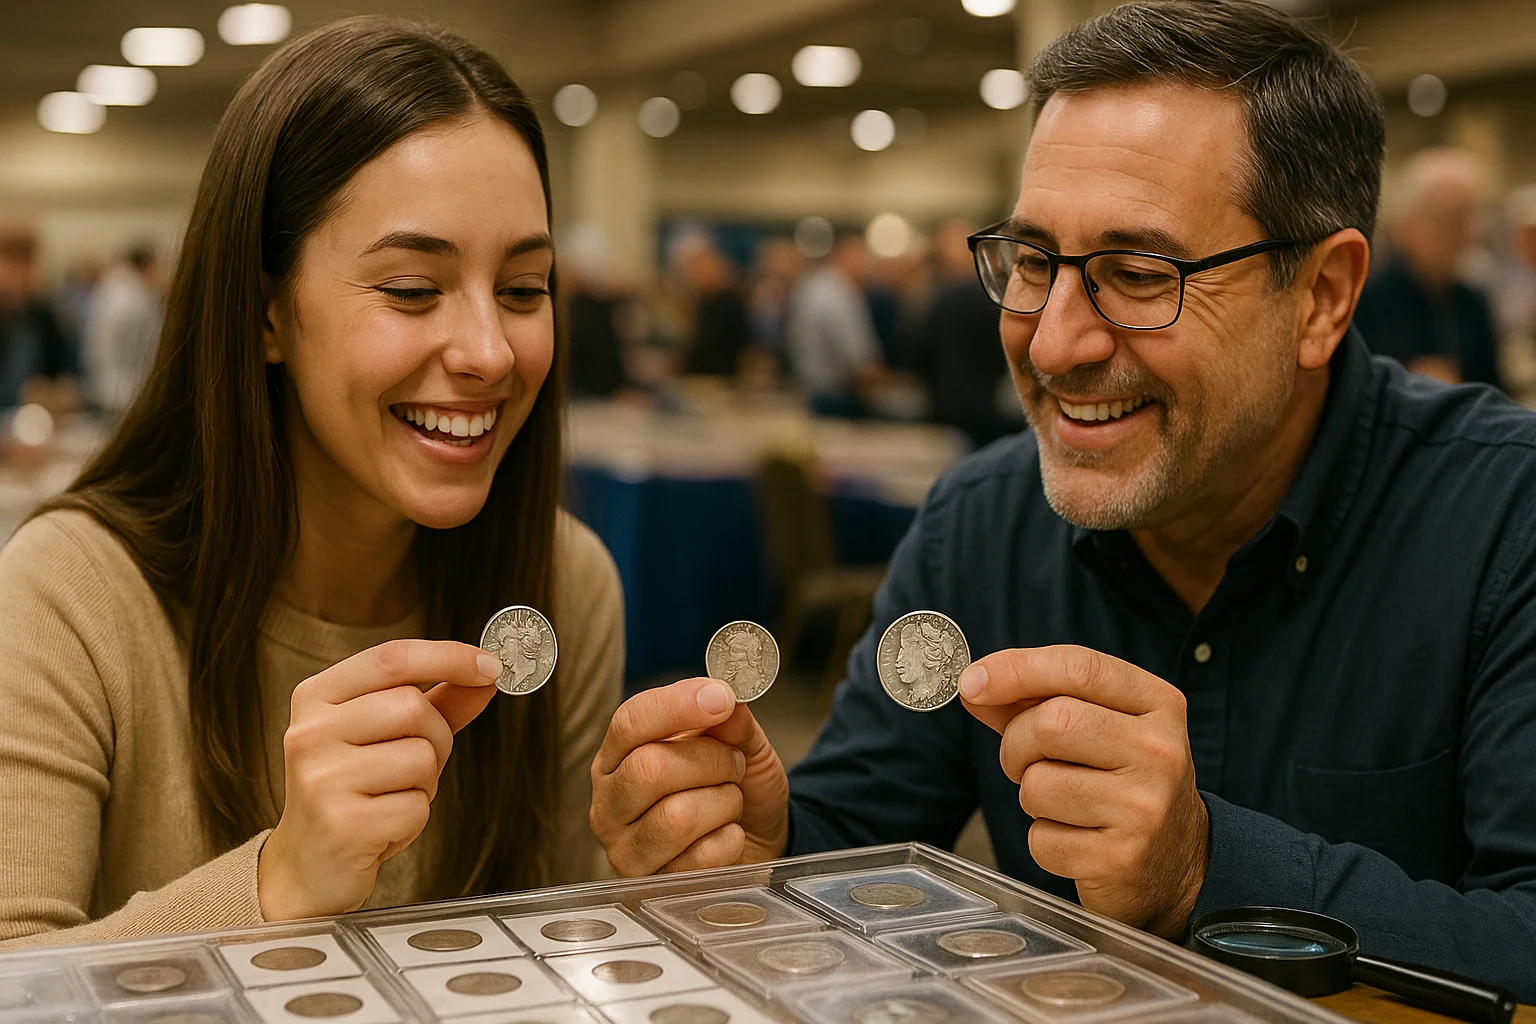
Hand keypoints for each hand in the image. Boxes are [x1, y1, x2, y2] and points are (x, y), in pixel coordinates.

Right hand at [258, 639, 502, 919]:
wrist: (308, 865)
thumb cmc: (353, 791)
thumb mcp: (388, 736)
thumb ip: (437, 702)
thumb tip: (486, 676)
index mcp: (316, 698)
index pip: (392, 658)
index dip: (448, 657)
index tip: (491, 666)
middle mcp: (310, 733)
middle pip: (413, 707)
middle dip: (437, 737)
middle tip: (417, 766)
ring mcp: (321, 779)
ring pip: (421, 757)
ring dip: (425, 783)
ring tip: (391, 798)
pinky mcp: (341, 824)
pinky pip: (415, 807)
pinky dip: (414, 819)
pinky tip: (383, 827)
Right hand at [590, 677, 788, 874]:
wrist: (756, 839)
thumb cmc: (736, 786)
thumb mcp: (740, 742)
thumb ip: (732, 720)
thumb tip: (723, 699)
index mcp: (618, 754)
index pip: (630, 722)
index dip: (677, 706)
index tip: (721, 699)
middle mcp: (609, 800)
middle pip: (648, 769)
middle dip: (710, 761)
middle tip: (733, 764)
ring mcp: (624, 847)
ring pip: (675, 817)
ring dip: (723, 802)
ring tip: (730, 799)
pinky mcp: (651, 885)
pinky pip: (699, 857)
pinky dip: (729, 840)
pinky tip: (726, 835)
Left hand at [958, 646, 1207, 937]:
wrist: (1178, 862)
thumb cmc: (1123, 782)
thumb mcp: (1098, 727)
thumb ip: (1035, 701)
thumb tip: (975, 685)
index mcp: (1158, 704)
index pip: (1079, 668)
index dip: (1017, 669)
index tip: (972, 682)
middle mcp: (1159, 751)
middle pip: (1051, 723)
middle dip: (1016, 744)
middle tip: (1023, 761)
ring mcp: (1144, 807)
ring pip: (1038, 784)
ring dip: (1030, 795)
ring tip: (1062, 802)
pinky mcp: (1122, 857)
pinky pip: (1041, 839)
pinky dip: (1043, 841)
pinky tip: (1076, 838)